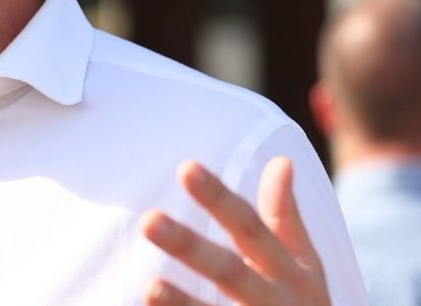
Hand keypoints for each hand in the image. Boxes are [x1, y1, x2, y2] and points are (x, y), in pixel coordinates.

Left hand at [140, 157, 328, 304]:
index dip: (219, 199)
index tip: (186, 167)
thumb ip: (286, 217)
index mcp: (289, 272)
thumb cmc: (302, 304)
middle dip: (190, 247)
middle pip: (229, 271)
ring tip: (149, 287)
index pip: (251, 227)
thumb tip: (280, 161)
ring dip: (182, 304)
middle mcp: (273, 301)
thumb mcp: (304, 264)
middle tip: (148, 220)